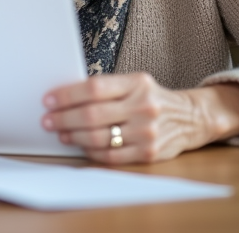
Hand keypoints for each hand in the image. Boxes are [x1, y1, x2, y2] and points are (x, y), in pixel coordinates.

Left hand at [41, 73, 238, 163]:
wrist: (190, 118)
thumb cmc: (151, 98)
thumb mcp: (134, 83)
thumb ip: (106, 88)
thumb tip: (64, 96)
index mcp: (137, 83)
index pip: (94, 87)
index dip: (67, 94)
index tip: (48, 99)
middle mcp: (144, 106)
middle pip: (92, 114)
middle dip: (64, 118)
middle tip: (47, 120)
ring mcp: (147, 131)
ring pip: (100, 137)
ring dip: (74, 136)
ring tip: (61, 133)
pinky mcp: (149, 153)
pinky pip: (112, 155)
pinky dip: (91, 151)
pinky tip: (81, 146)